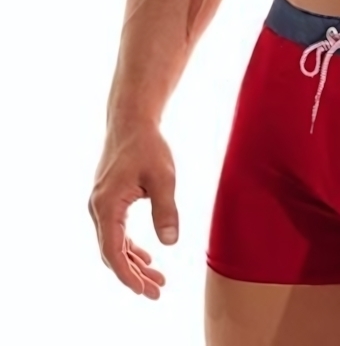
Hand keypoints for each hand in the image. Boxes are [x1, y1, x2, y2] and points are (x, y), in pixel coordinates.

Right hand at [88, 119, 178, 298]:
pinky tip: (146, 256)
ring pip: (114, 244)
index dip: (128, 274)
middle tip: (157, 292)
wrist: (132, 120)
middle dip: (134, 275)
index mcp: (106, 205)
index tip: (144, 290)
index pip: (113, 251)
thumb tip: (170, 243)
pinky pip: (116, 232)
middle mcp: (98, 208)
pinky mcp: (108, 200)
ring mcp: (101, 205)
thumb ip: (165, 210)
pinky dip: (130, 247)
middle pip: (112, 253)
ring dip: (134, 262)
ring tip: (157, 279)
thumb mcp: (163, 177)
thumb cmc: (148, 145)